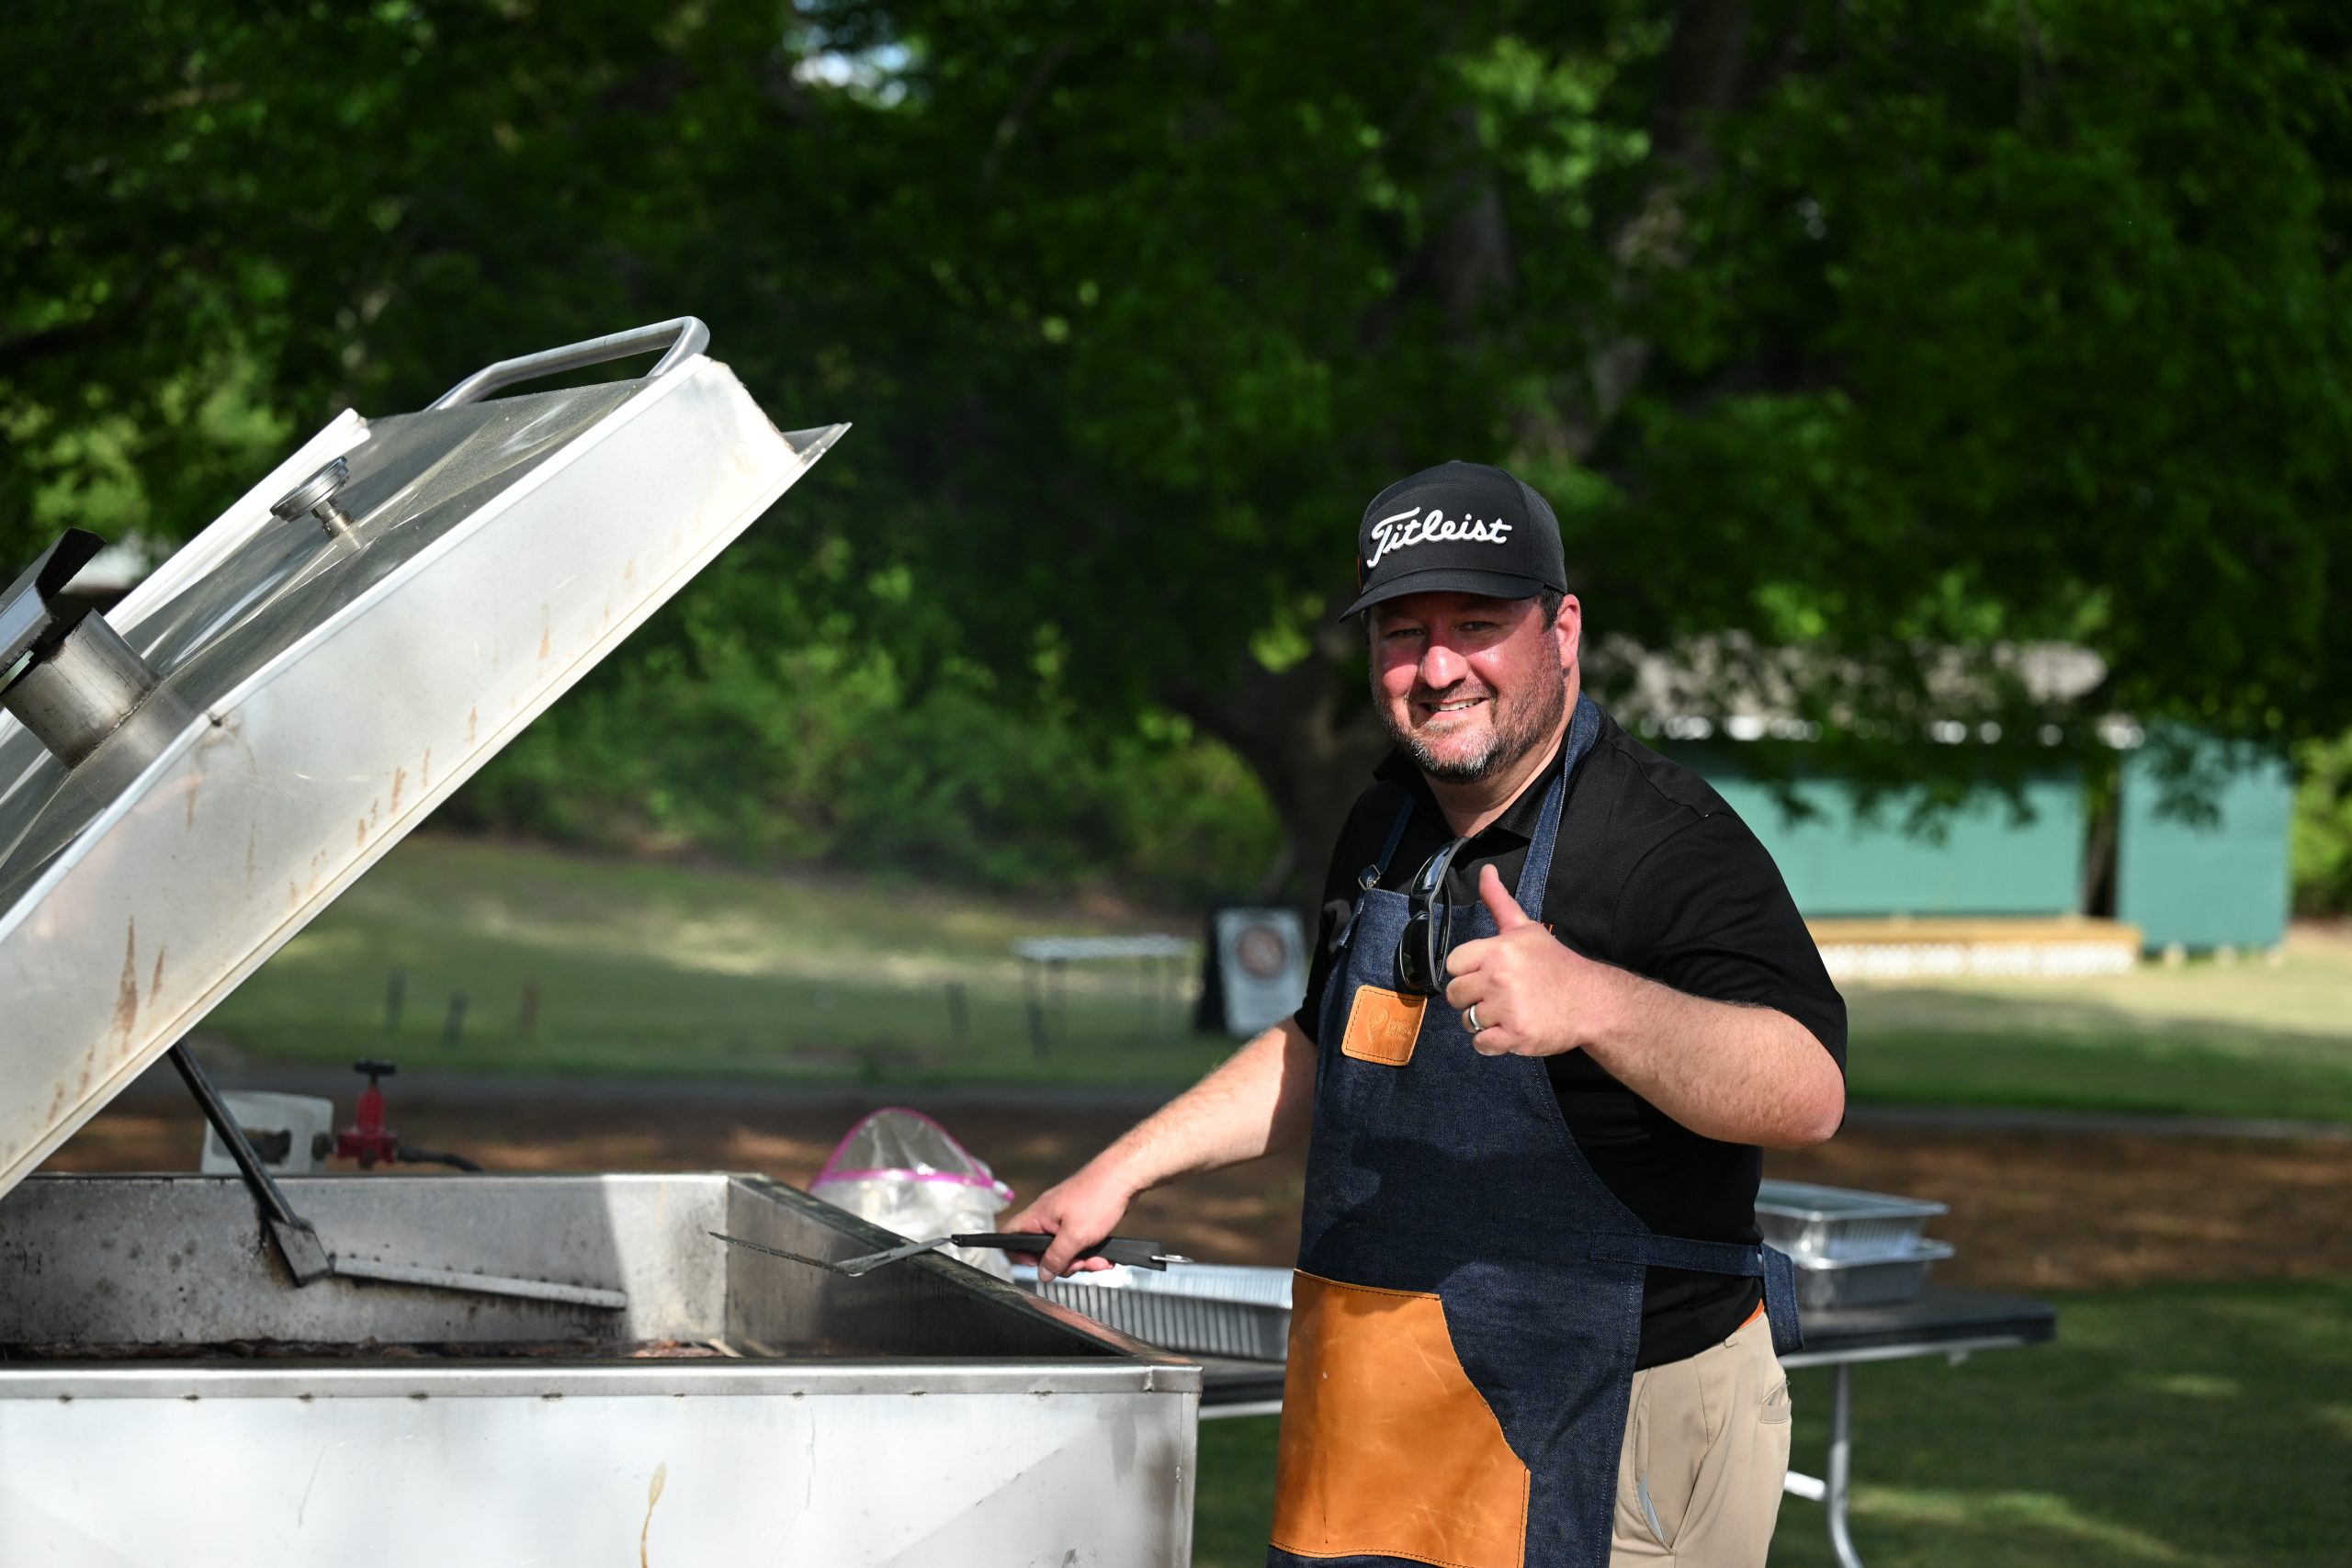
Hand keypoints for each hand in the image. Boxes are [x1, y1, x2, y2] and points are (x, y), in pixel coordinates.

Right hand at [999, 1162, 1135, 1279]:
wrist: (1125, 1176)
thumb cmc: (1098, 1196)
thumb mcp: (1075, 1236)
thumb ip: (1056, 1257)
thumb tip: (1043, 1274)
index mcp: (1038, 1216)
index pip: (1010, 1235)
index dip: (1017, 1254)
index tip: (1037, 1265)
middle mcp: (1048, 1216)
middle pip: (1042, 1250)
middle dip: (1062, 1263)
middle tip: (1078, 1264)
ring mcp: (1065, 1218)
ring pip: (1065, 1250)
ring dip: (1081, 1260)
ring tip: (1098, 1260)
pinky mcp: (1082, 1220)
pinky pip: (1080, 1243)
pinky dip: (1091, 1252)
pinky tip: (1105, 1256)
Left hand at [1443, 864, 1624, 1057]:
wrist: (1592, 1001)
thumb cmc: (1555, 964)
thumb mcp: (1526, 929)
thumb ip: (1498, 902)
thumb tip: (1485, 871)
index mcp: (1498, 950)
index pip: (1453, 963)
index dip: (1467, 970)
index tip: (1487, 973)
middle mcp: (1499, 978)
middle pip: (1455, 994)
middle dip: (1472, 997)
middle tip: (1497, 996)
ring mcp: (1507, 1009)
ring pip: (1467, 1021)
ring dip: (1482, 1021)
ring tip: (1506, 1013)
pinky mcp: (1516, 1036)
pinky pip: (1481, 1044)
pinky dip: (1491, 1043)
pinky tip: (1508, 1031)